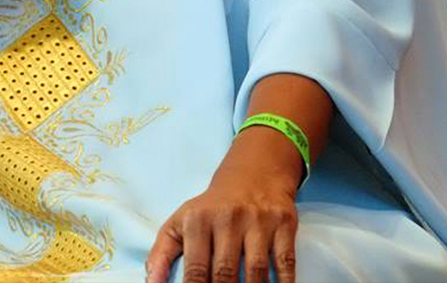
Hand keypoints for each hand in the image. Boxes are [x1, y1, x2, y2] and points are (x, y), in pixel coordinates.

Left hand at [146, 133, 301, 282]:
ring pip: (256, 271)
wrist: (253, 174)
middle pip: (225, 273)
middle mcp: (228, 218)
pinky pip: (285, 262)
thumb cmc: (211, 208)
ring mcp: (258, 220)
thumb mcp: (180, 222)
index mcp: (198, 220)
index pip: (196, 271)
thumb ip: (161, 254)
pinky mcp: (283, 222)